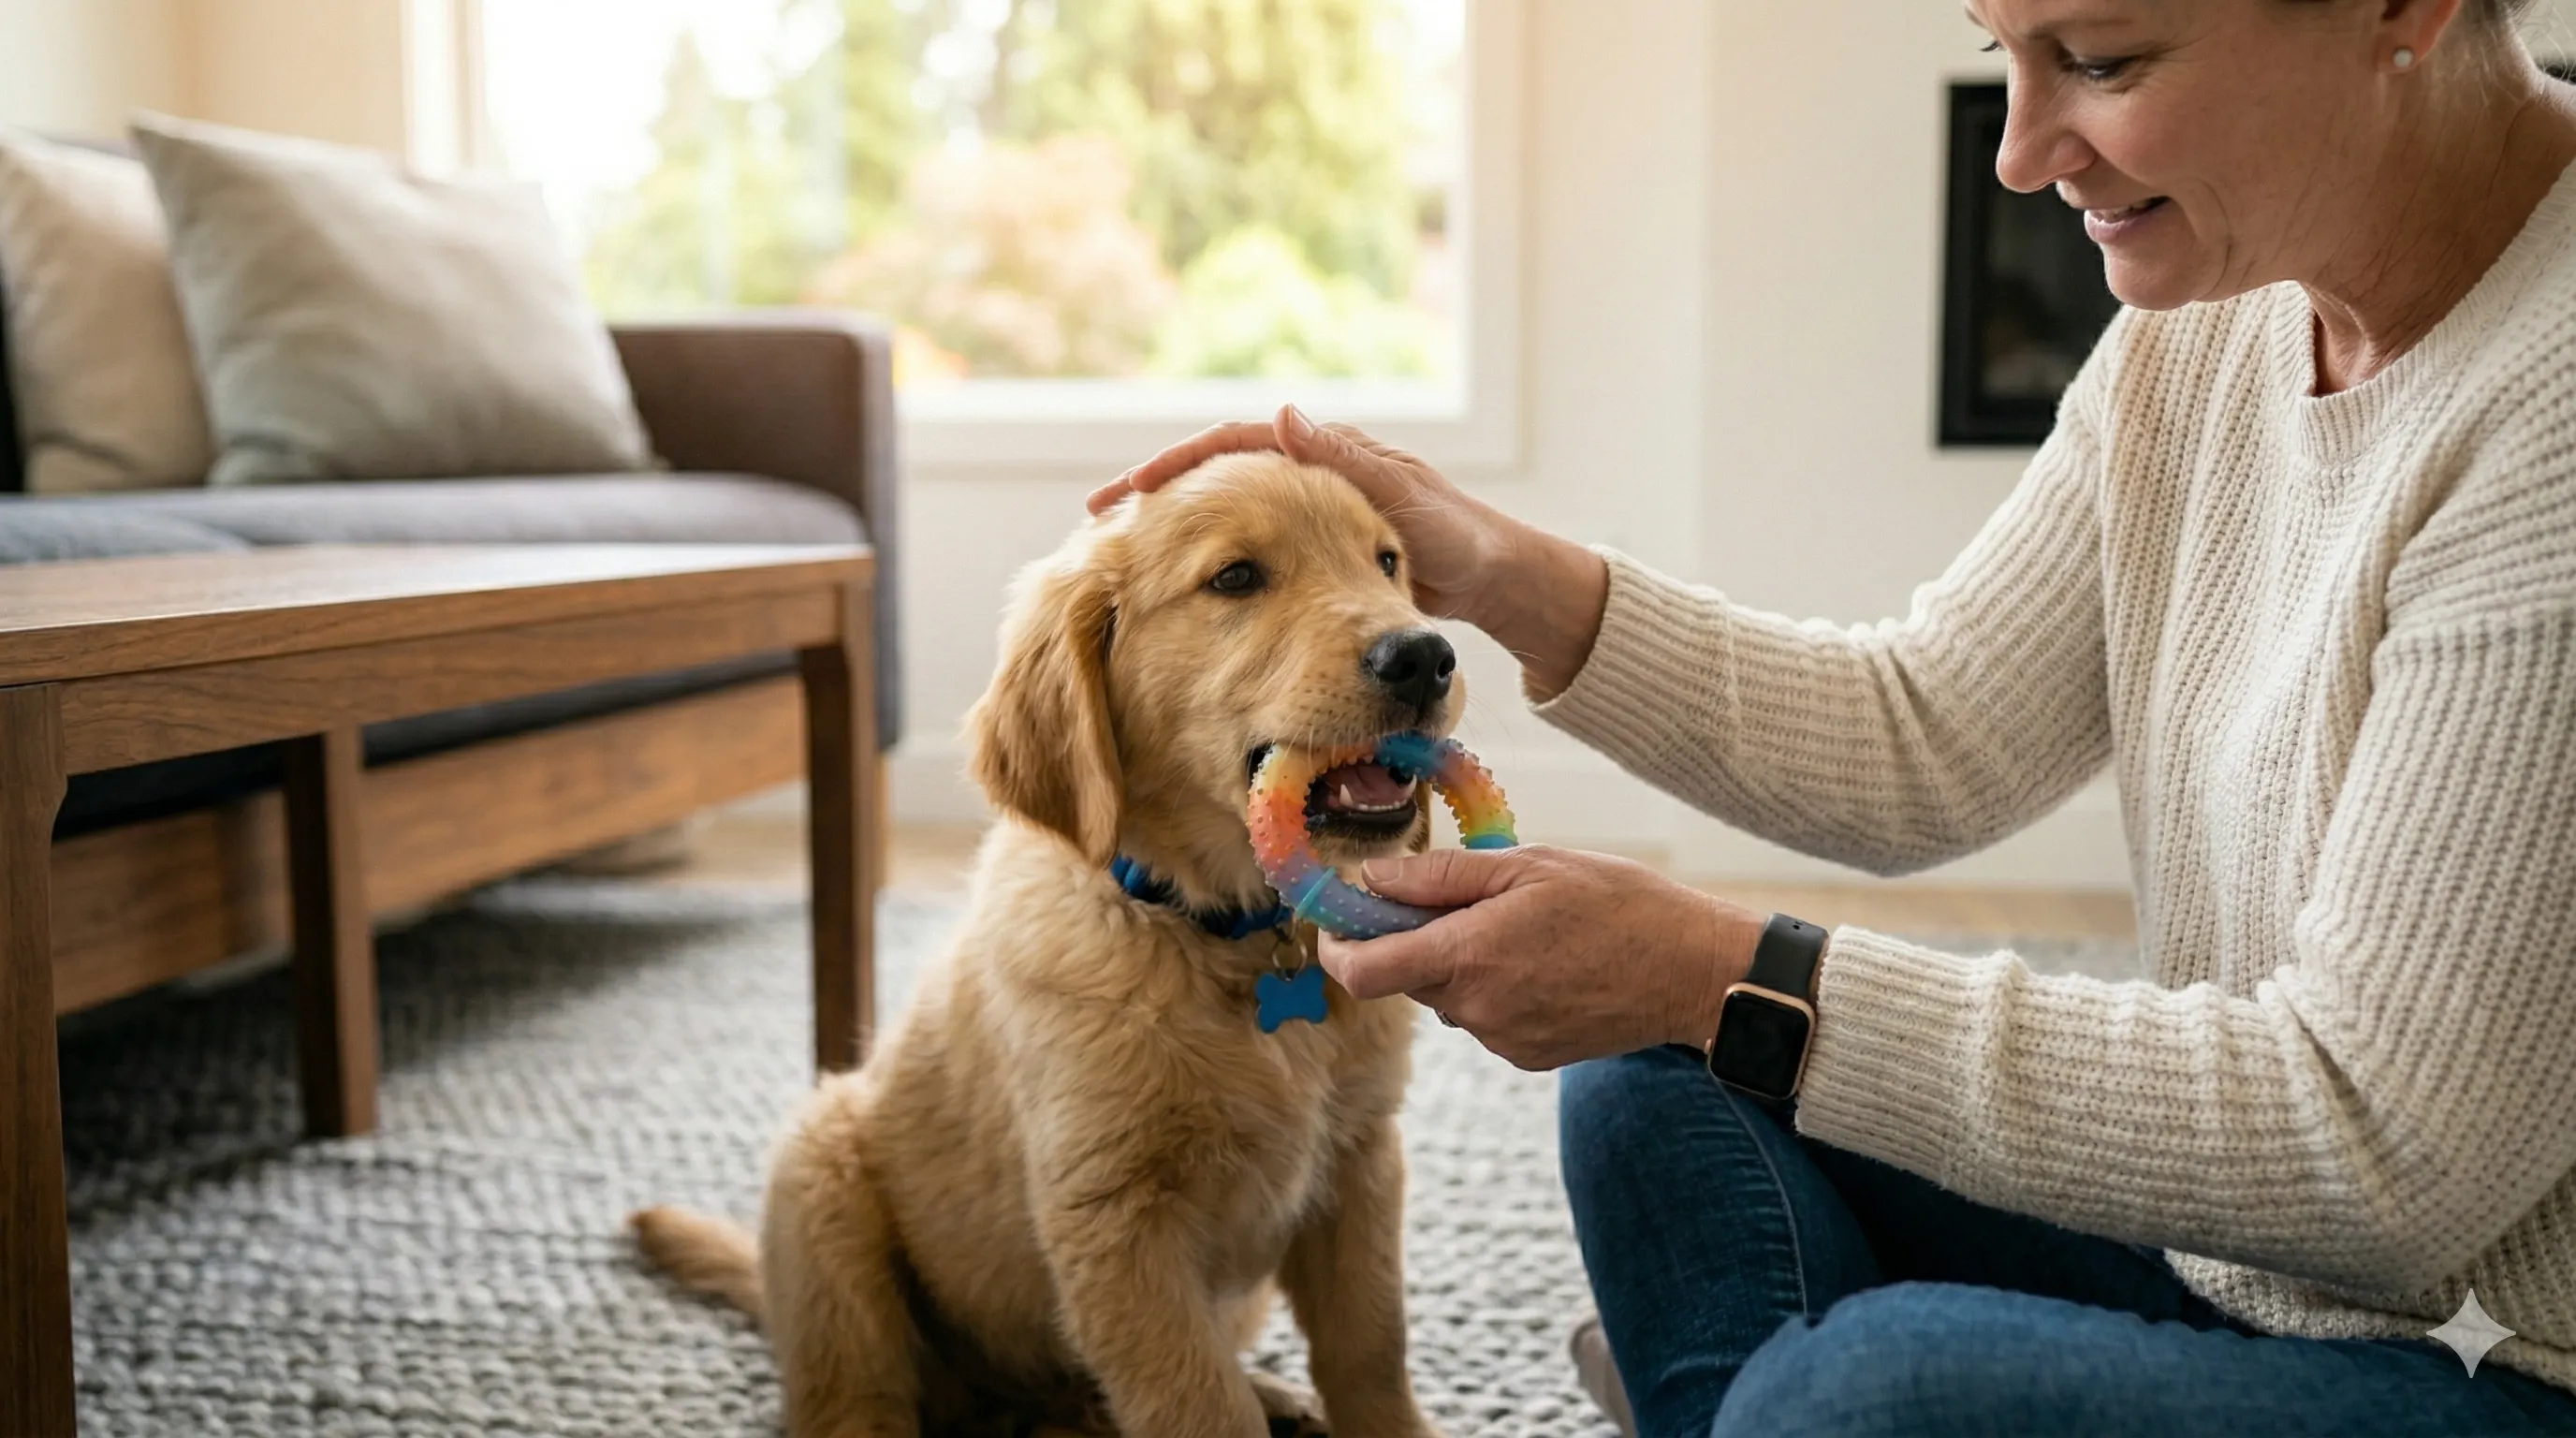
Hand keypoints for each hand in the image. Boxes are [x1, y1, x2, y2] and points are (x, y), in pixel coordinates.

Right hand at [1088, 404, 1512, 619]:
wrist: (1497, 581)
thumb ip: (1344, 462)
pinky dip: (1207, 566)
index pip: (1233, 447)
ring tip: (1119, 554)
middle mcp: (1307, 476)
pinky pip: (1246, 557)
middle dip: (1156, 495)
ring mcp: (1305, 519)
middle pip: (1215, 479)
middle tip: (1099, 520)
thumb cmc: (1461, 538)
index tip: (1132, 493)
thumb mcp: (1402, 499)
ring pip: (1225, 518)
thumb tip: (1281, 413)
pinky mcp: (1310, 559)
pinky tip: (1174, 591)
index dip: (1177, 468)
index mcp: (1324, 454)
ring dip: (1174, 531)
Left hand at [1315, 846, 1769, 1071]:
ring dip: (1459, 962)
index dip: (1336, 945)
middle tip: (1455, 898)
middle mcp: (1477, 1008)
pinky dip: (1493, 987)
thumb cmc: (1617, 904)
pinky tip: (1542, 961)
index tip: (1336, 919)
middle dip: (1411, 940)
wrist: (1692, 971)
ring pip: (1447, 996)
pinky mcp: (1527, 1055)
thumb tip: (1371, 879)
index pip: (1363, 970)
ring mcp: (1502, 1040)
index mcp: (1469, 957)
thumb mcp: (1527, 865)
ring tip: (1521, 926)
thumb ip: (1439, 878)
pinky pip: (1484, 1017)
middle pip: (1406, 977)